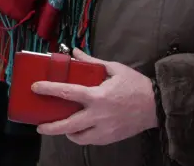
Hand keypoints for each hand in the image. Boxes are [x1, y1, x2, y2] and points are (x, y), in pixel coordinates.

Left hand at [33, 49, 157, 145]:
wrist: (158, 105)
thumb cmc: (136, 85)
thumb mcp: (114, 69)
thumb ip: (92, 62)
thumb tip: (74, 52)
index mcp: (97, 96)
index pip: (67, 92)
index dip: (48, 89)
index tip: (35, 87)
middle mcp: (99, 115)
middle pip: (68, 125)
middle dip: (51, 128)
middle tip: (39, 126)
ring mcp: (105, 129)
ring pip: (80, 138)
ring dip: (68, 133)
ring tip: (62, 127)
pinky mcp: (111, 137)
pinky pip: (92, 141)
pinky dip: (83, 137)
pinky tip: (79, 130)